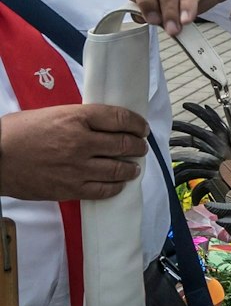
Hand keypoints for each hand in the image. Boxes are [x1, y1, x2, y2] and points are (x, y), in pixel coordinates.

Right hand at [0, 105, 148, 200]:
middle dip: (137, 146)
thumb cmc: (15, 133)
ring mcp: (77, 168)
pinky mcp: (70, 189)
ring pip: (118, 169)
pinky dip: (115, 187)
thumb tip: (102, 125)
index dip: (137, 124)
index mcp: (76, 118)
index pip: (120, 118)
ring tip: (132, 167)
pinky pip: (103, 190)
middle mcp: (81, 142)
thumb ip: (78, 119)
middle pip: (124, 144)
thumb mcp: (50, 115)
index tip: (141, 128)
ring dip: (131, 168)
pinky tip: (118, 184)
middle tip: (139, 147)